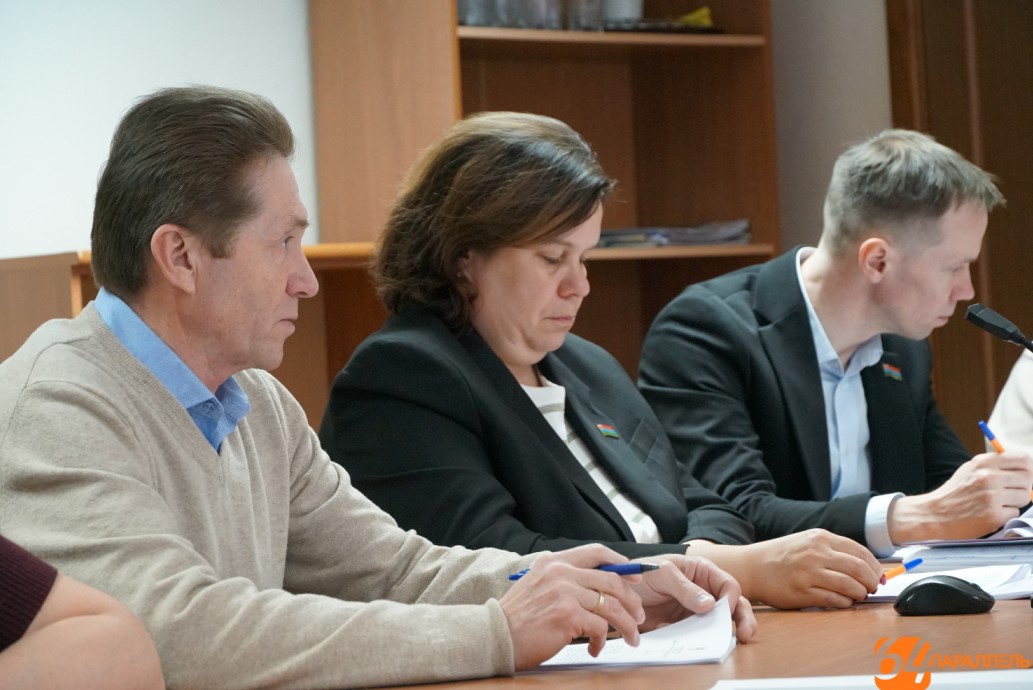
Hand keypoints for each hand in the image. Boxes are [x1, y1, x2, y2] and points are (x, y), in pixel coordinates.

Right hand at [500, 544, 646, 669]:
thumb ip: (565, 579)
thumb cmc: (518, 617)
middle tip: (639, 617)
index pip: (597, 552)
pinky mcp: (567, 615)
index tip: (636, 579)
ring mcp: (565, 592)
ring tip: (630, 638)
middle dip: (633, 601)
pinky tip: (595, 648)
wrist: (495, 636)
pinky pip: (600, 627)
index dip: (622, 564)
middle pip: (612, 580)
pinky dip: (603, 640)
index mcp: (554, 561)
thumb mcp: (538, 584)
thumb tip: (601, 588)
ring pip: (613, 605)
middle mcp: (561, 572)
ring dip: (627, 625)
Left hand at [628, 554, 756, 642]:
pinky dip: (703, 641)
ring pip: (720, 623)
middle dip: (743, 618)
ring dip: (727, 633)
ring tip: (732, 643)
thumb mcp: (663, 574)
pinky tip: (699, 644)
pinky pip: (700, 635)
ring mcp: (697, 610)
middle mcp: (705, 591)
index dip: (731, 598)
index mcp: (703, 572)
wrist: (620, 592)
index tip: (726, 610)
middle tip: (745, 634)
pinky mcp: (687, 626)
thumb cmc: (642, 572)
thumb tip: (711, 605)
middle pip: (733, 605)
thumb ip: (685, 588)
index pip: (727, 585)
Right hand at [688, 529, 881, 608]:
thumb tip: (865, 566)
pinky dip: (845, 603)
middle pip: (859, 569)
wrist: (752, 567)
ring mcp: (809, 572)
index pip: (860, 552)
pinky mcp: (802, 592)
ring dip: (860, 594)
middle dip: (872, 582)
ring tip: (858, 596)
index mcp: (820, 538)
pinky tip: (844, 602)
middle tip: (872, 589)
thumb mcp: (807, 541)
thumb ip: (833, 549)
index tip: (879, 576)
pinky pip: (835, 600)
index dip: (875, 567)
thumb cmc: (781, 556)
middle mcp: (816, 553)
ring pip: (850, 585)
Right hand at [889, 451, 1032, 542]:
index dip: (1027, 469)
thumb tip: (1024, 468)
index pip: (1023, 459)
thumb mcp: (970, 470)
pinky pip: (1015, 513)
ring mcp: (992, 496)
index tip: (1023, 476)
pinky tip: (990, 514)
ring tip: (996, 504)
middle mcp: (989, 476)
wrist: (934, 514)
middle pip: (1028, 479)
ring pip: (1025, 497)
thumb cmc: (954, 493)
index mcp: (984, 462)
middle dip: (1022, 487)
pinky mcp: (993, 515)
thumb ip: (994, 466)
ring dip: (1014, 502)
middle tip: (1009, 493)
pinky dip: (1006, 515)